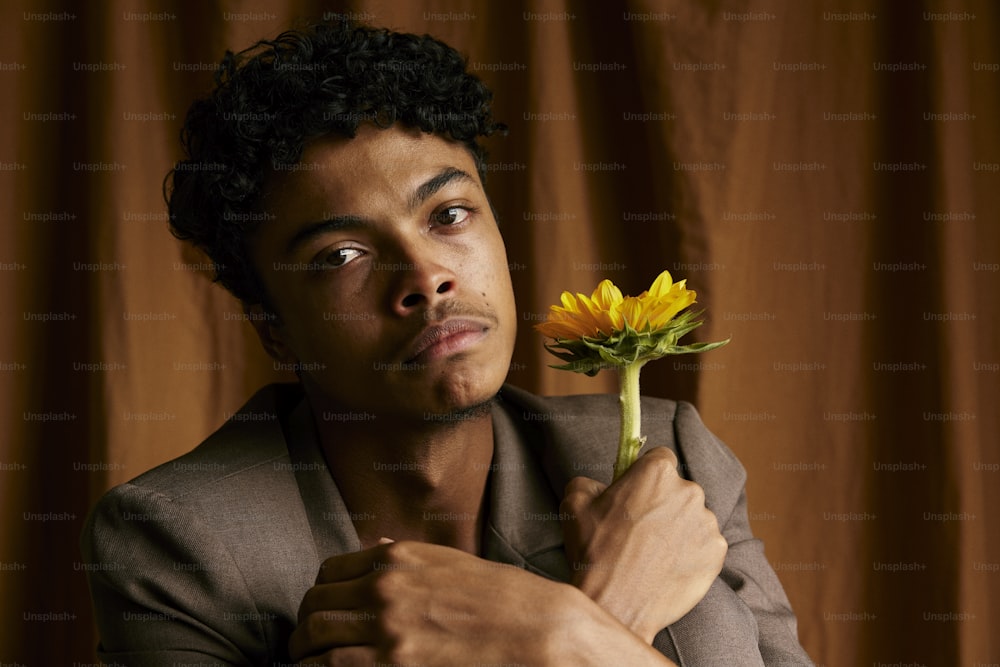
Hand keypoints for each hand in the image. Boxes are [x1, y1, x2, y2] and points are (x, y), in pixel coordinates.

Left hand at [289, 540, 582, 665]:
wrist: (542, 635)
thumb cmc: (508, 601)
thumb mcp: (455, 564)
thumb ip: (410, 559)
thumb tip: (379, 552)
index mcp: (399, 560)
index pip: (328, 573)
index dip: (320, 594)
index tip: (323, 609)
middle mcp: (384, 592)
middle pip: (314, 609)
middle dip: (306, 627)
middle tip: (309, 643)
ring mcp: (386, 634)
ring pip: (314, 643)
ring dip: (307, 655)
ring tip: (314, 663)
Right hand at [560, 446, 727, 641]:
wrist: (615, 605)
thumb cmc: (594, 551)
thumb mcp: (574, 502)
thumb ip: (591, 480)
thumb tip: (602, 486)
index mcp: (657, 471)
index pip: (660, 457)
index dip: (646, 474)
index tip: (637, 492)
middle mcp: (689, 491)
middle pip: (679, 488)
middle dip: (663, 503)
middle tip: (640, 529)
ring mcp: (707, 523)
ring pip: (693, 517)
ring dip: (678, 528)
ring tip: (653, 554)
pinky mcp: (717, 553)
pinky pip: (705, 545)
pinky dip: (691, 553)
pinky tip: (668, 567)